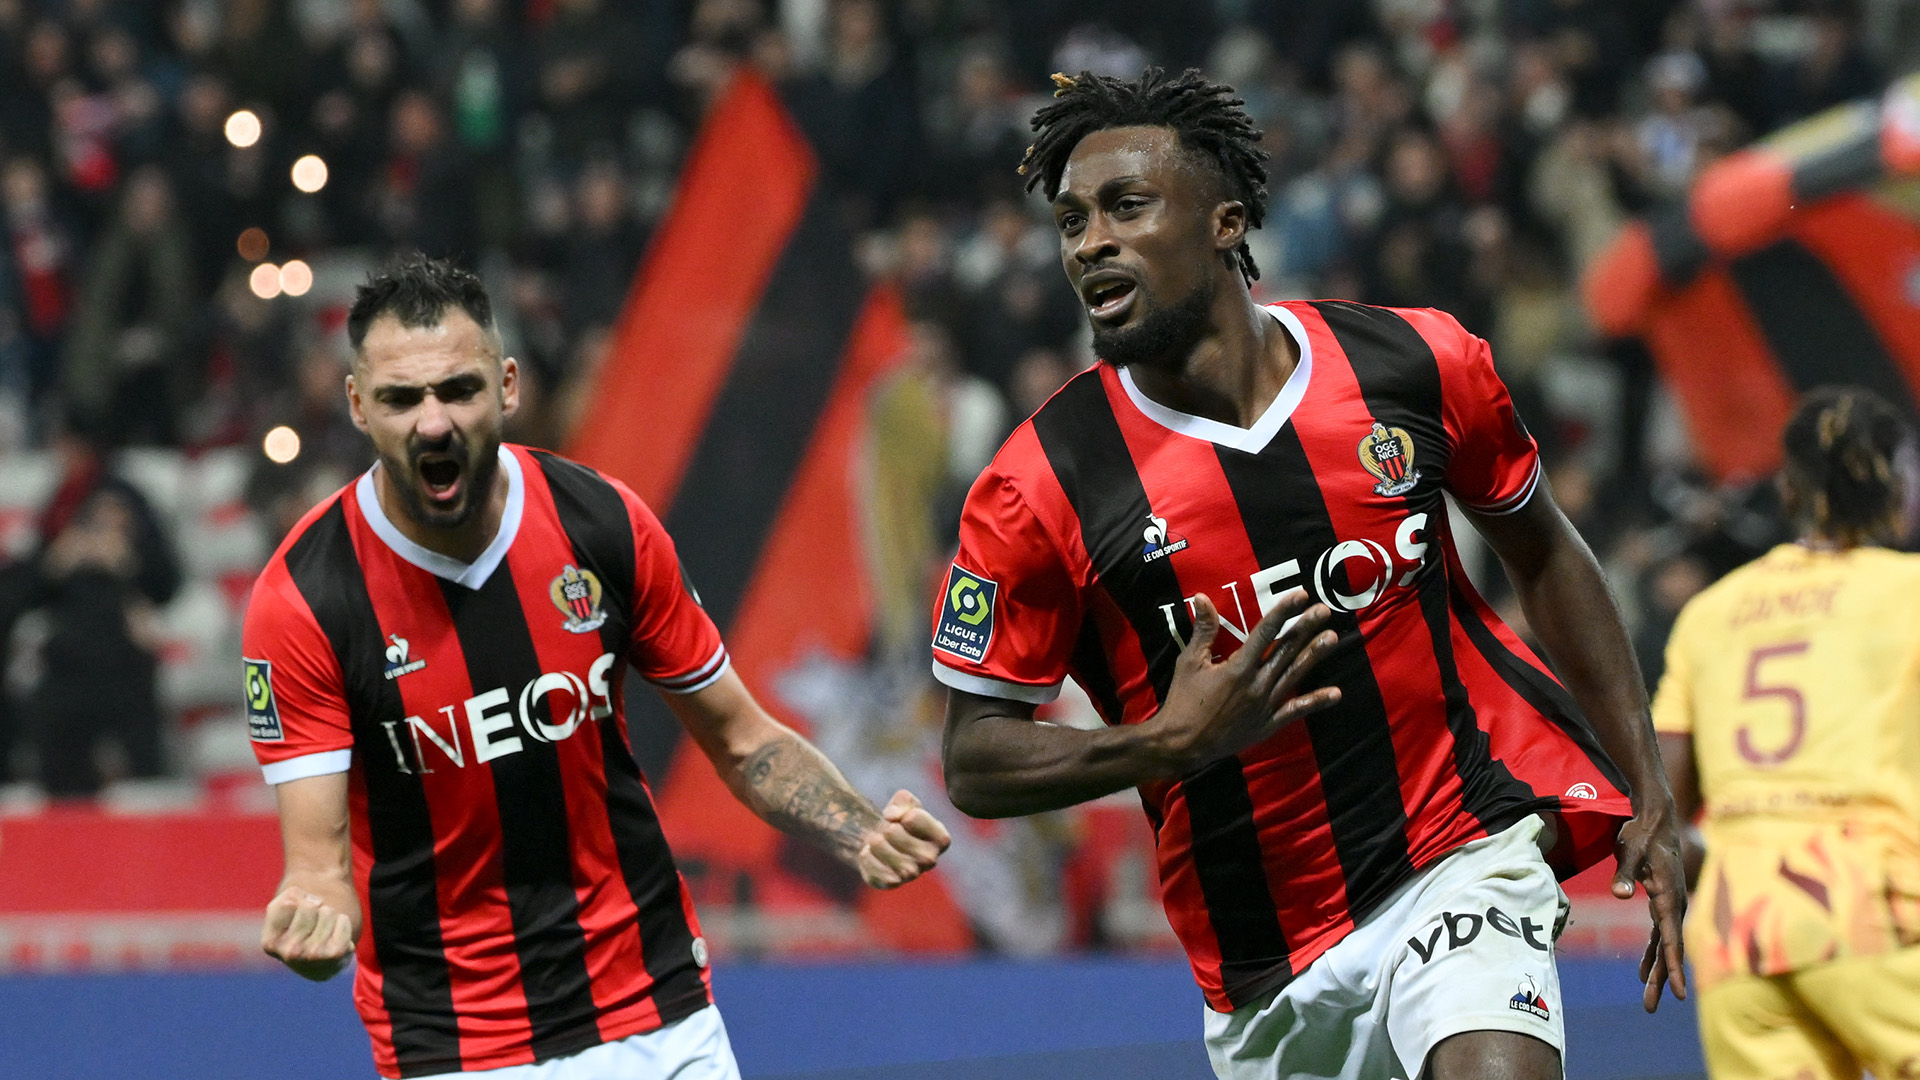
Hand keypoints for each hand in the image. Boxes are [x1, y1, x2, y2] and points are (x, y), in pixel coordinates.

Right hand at [262, 886, 355, 981]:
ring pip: (327, 912)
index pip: (286, 903)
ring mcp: (313, 956)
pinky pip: (343, 920)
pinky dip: (342, 922)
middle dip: (314, 907)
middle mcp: (289, 953)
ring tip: (323, 931)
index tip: (295, 914)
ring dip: (328, 916)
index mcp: (270, 943)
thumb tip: (316, 902)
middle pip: (309, 906)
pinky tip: (335, 936)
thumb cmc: (297, 928)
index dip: (295, 900)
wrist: (317, 961)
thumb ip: (291, 895)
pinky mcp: (335, 954)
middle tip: (312, 923)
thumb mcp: (283, 910)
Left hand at [855, 790, 951, 888]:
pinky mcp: (891, 883)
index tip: (904, 820)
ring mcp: (911, 874)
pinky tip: (873, 855)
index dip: (902, 812)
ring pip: (879, 846)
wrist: (885, 844)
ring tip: (879, 841)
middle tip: (889, 832)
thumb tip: (892, 817)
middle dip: (886, 826)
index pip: (913, 817)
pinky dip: (866, 855)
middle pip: (893, 832)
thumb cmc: (900, 822)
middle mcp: (930, 859)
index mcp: (941, 839)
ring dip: (875, 840)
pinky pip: (869, 862)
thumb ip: (903, 801)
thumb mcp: (906, 803)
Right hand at [1149, 589, 1343, 771]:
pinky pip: (1295, 711)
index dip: (1284, 612)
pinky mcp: (1268, 725)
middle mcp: (1257, 684)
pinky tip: (1336, 693)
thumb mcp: (1189, 662)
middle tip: (1324, 610)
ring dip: (1314, 655)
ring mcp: (1265, 705)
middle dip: (1306, 628)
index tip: (1301, 595)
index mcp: (1238, 667)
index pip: (1266, 632)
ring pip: (1294, 675)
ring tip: (1332, 637)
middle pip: (1286, 650)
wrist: (1182, 744)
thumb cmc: (1183, 701)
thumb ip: (1203, 630)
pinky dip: (1316, 702)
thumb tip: (1203, 597)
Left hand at [1612, 800, 1688, 1011]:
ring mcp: (1669, 905)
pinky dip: (1652, 952)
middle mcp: (1673, 904)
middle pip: (1668, 949)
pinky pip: (1660, 935)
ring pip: (1665, 945)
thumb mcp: (1630, 850)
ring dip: (1657, 970)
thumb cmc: (1642, 832)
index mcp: (1668, 896)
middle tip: (1652, 1007)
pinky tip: (1643, 971)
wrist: (1656, 817)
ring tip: (1648, 998)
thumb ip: (1624, 873)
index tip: (1678, 992)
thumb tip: (1618, 894)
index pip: (1671, 938)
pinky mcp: (1661, 902)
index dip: (1674, 966)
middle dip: (1662, 978)